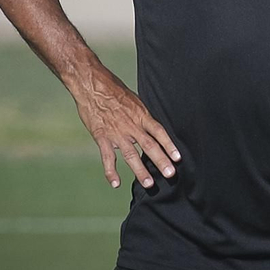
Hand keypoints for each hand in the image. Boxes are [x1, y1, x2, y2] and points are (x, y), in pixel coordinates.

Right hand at [70, 65, 179, 189]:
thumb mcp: (134, 100)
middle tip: (170, 174)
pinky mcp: (102, 137)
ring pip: (131, 155)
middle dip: (161, 161)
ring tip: (149, 184)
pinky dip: (111, 172)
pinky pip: (108, 158)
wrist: (92, 85)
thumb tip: (151, 126)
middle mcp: (132, 126)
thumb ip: (142, 115)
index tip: (178, 157)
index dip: (169, 145)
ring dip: (140, 171)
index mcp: (141, 115)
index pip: (159, 132)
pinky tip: (116, 183)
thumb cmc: (113, 90)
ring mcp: (117, 133)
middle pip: (149, 146)